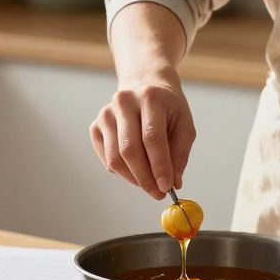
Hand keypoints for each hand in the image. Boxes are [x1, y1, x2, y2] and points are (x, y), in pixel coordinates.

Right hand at [90, 74, 195, 198]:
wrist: (145, 85)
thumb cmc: (168, 109)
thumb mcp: (184, 125)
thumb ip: (180, 154)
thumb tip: (174, 183)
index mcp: (150, 97)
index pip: (152, 138)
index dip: (159, 166)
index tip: (167, 188)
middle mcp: (124, 102)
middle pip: (130, 149)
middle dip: (145, 178)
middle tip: (158, 193)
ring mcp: (106, 113)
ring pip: (115, 158)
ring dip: (134, 178)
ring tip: (150, 184)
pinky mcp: (95, 126)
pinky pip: (107, 159)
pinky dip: (122, 172)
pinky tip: (135, 170)